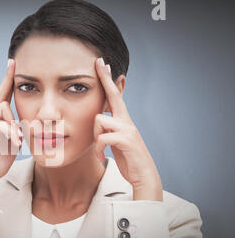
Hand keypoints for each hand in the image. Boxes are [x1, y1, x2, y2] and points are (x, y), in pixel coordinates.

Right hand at [0, 59, 22, 200]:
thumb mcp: (11, 144)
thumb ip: (16, 132)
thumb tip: (24, 127)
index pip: (3, 97)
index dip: (8, 82)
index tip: (14, 65)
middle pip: (0, 97)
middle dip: (7, 80)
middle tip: (13, 65)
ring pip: (1, 109)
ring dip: (14, 123)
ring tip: (18, 140)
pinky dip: (9, 133)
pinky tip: (14, 143)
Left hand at [93, 57, 162, 200]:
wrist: (142, 176)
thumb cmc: (128, 159)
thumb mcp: (116, 141)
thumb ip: (109, 130)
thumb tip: (100, 121)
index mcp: (123, 121)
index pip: (115, 96)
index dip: (108, 80)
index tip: (102, 64)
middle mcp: (126, 121)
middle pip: (114, 95)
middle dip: (105, 78)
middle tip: (99, 62)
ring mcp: (128, 129)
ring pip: (99, 120)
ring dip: (94, 136)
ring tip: (100, 150)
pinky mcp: (126, 140)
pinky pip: (103, 137)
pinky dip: (98, 148)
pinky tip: (101, 157)